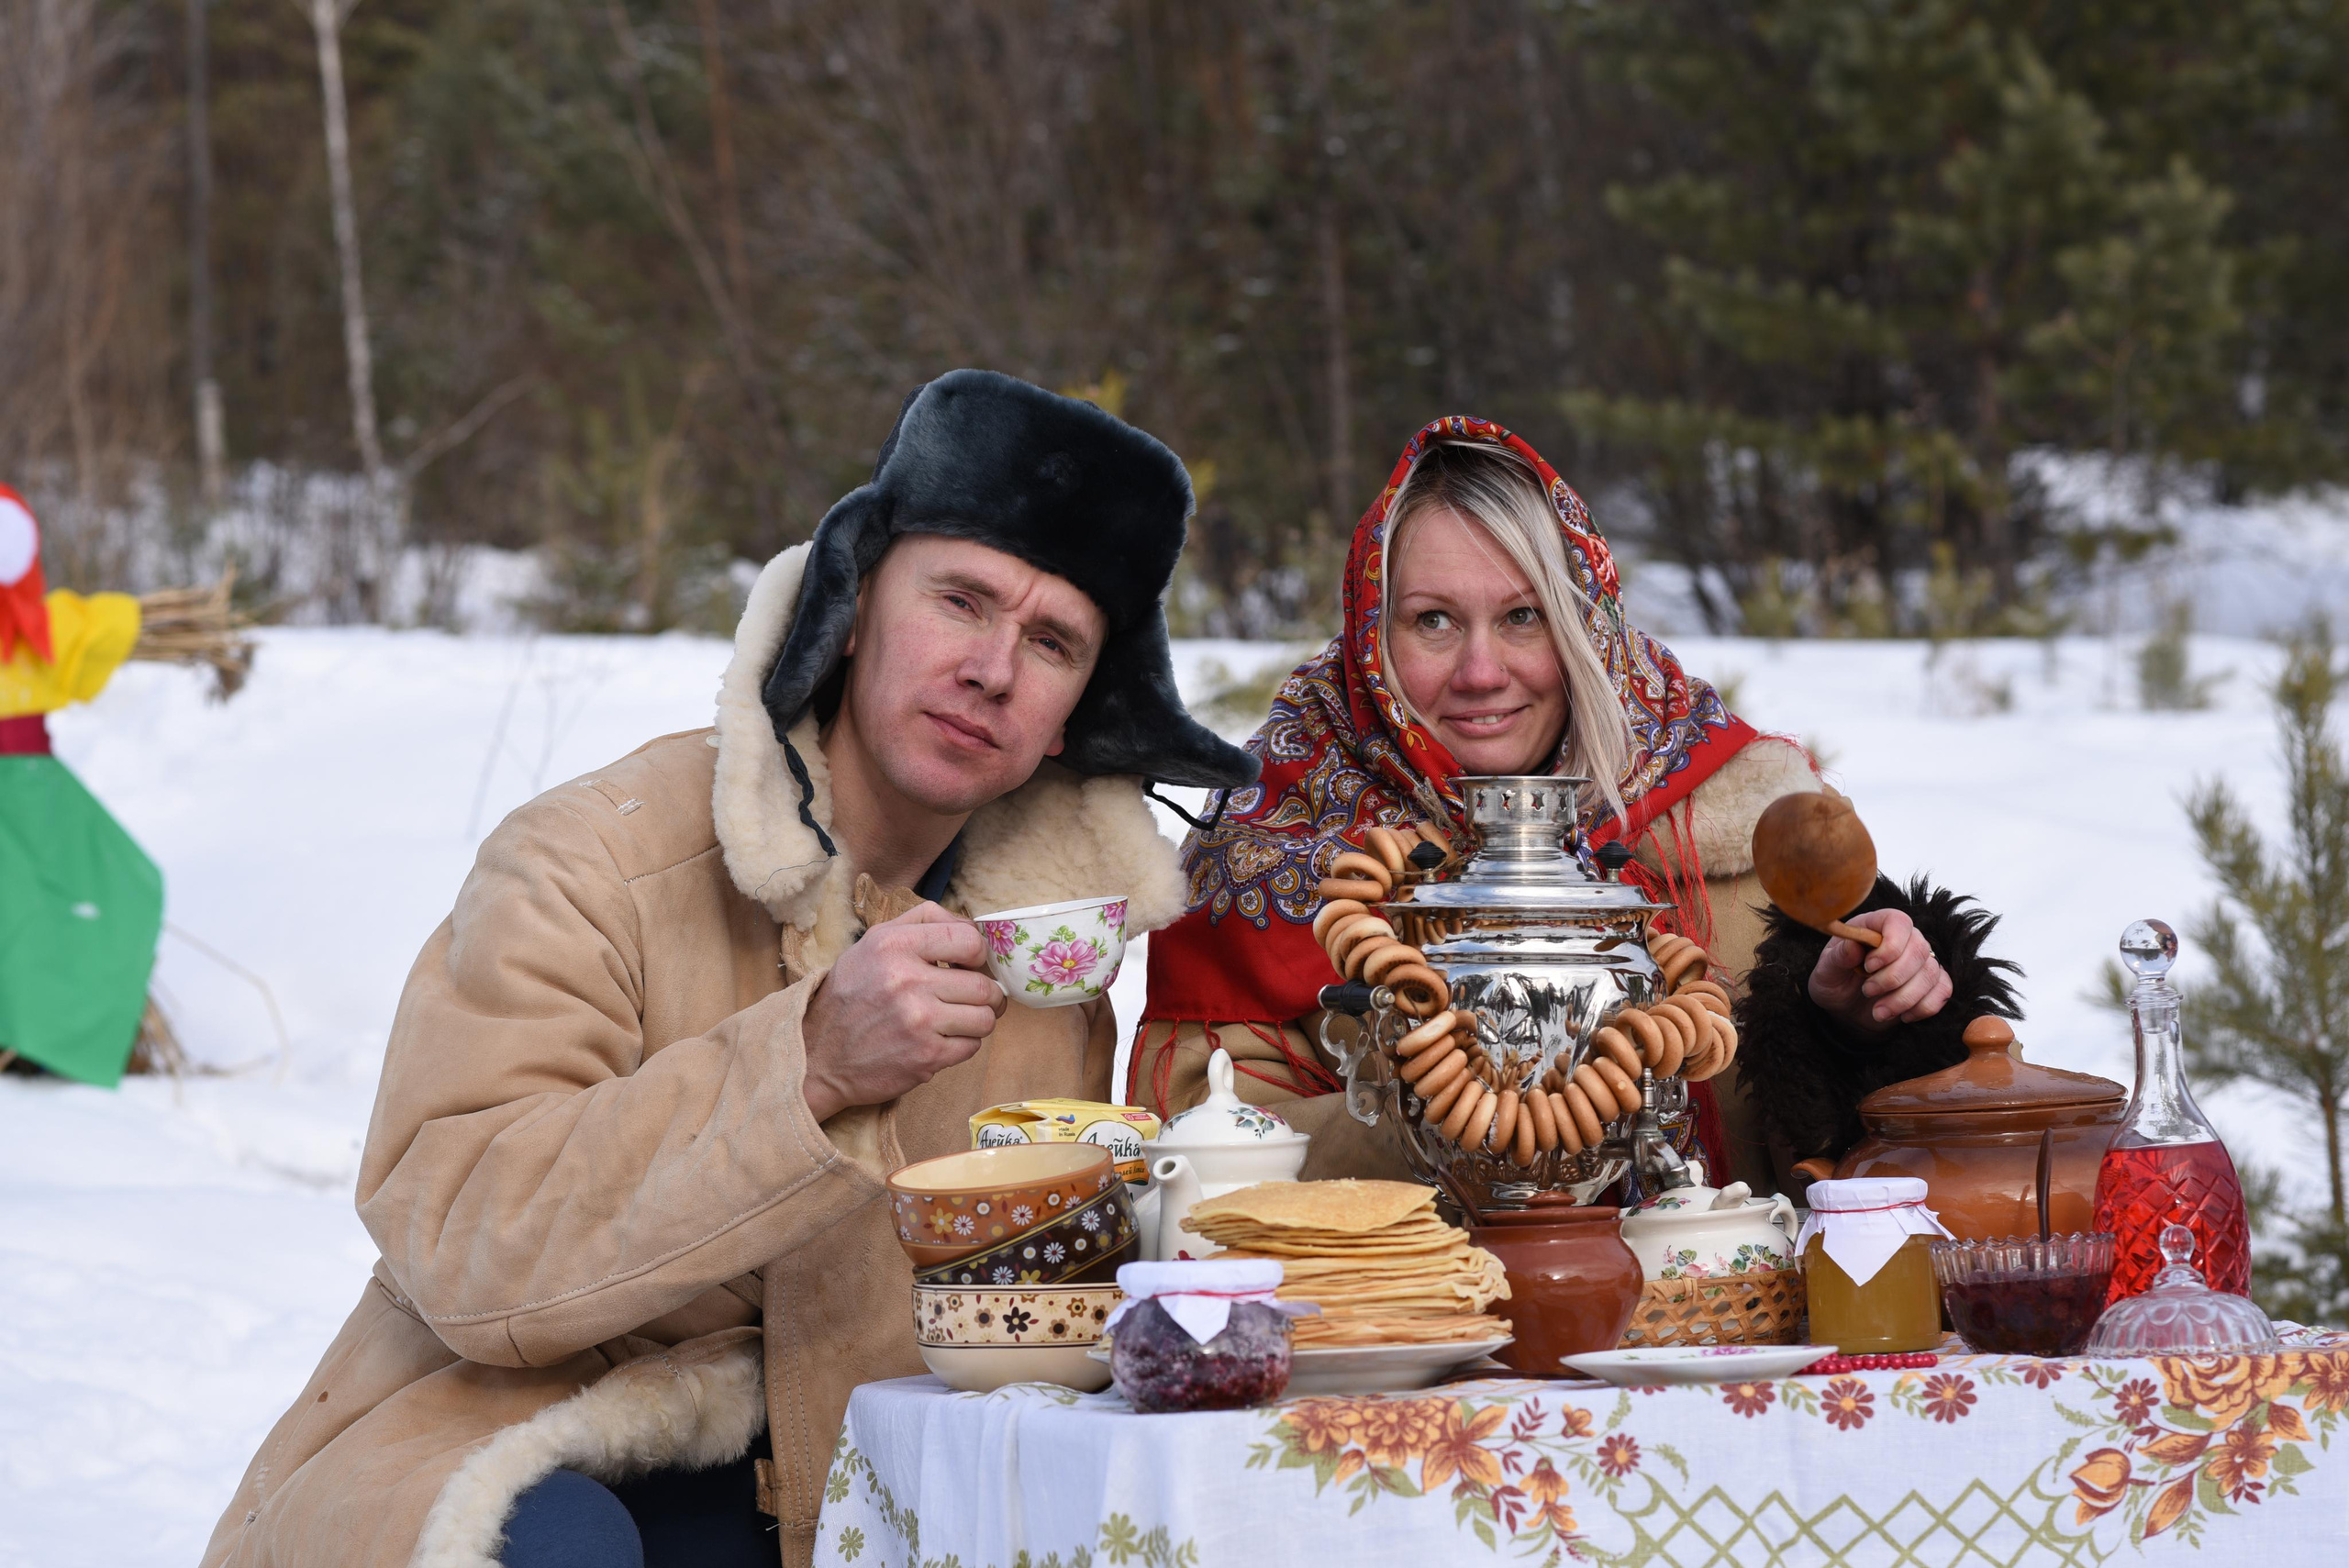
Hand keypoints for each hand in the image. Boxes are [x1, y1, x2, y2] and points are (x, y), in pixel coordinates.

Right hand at [800, 903, 1007, 1122]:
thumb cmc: (851, 995)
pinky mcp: (925, 1057)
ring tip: (962, 1018)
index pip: (969, 940)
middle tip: (979, 997)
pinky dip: (963, 1044)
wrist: (817, 1055)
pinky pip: (972, 1047)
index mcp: (894, 945)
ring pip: (985, 1018)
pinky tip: (943, 1038)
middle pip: (983, 985)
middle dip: (988, 993)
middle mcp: (906, 981)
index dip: (979, 954)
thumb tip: (971, 924)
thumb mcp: (874, 943)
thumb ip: (922, 921)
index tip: (972, 964)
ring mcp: (918, 1021)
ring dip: (980, 1019)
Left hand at [1807, 908, 1951, 1032]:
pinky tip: (1902, 1016)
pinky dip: (1923, 1007)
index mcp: (1875, 926)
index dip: (1890, 944)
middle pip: (1918, 950)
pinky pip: (1943, 990)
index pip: (1898, 921)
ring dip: (1904, 998)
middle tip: (1867, 991)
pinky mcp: (1932, 983)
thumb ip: (1837, 957)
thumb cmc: (1836, 982)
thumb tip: (1853, 947)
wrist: (1847, 1009)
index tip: (1869, 966)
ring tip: (1878, 1012)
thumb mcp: (1826, 971)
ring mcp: (1921, 961)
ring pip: (1930, 973)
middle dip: (1893, 978)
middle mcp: (1904, 939)